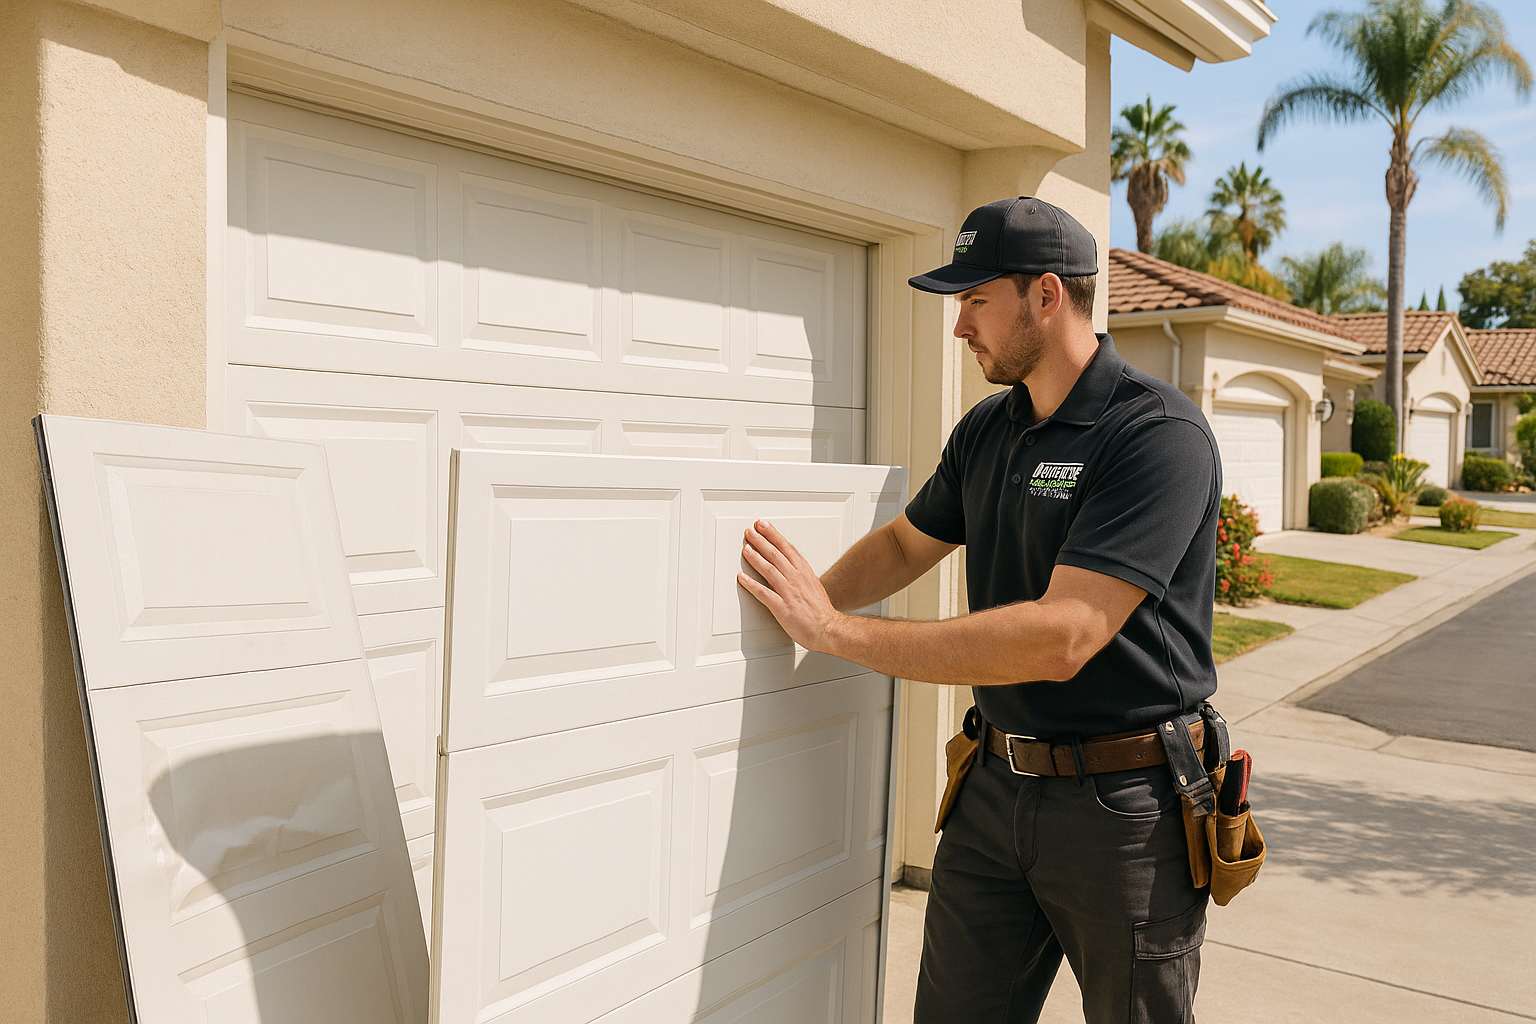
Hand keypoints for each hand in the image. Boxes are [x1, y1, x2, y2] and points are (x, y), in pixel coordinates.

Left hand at [737, 519, 841, 652]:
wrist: (828, 629)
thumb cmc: (820, 610)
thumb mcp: (812, 584)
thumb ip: (798, 573)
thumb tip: (785, 563)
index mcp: (804, 571)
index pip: (786, 547)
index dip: (773, 534)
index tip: (763, 525)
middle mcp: (796, 578)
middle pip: (776, 554)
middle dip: (761, 540)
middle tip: (750, 531)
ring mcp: (789, 592)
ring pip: (769, 570)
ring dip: (755, 558)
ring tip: (745, 549)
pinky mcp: (782, 608)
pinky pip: (764, 593)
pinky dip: (751, 585)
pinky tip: (742, 578)